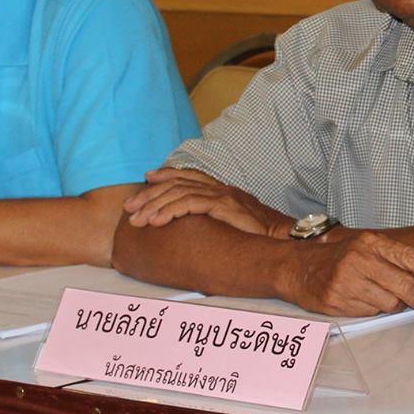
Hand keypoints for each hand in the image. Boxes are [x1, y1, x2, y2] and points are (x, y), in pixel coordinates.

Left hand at [123, 168, 293, 236]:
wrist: (283, 238)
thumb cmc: (260, 236)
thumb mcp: (234, 225)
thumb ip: (216, 222)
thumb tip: (195, 232)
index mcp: (222, 191)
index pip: (189, 176)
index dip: (166, 175)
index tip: (146, 178)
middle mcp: (221, 188)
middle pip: (177, 184)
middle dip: (149, 195)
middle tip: (129, 207)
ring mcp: (222, 195)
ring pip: (179, 193)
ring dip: (154, 205)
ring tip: (138, 220)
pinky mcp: (225, 205)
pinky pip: (190, 203)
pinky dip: (170, 211)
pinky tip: (157, 221)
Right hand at [280, 227, 413, 316]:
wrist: (298, 267)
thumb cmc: (340, 257)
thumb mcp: (369, 248)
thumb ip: (398, 261)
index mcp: (372, 243)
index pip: (412, 258)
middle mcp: (360, 260)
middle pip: (405, 286)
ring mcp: (347, 281)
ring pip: (389, 304)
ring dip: (392, 304)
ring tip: (379, 294)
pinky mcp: (337, 300)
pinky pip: (369, 313)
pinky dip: (371, 310)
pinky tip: (361, 300)